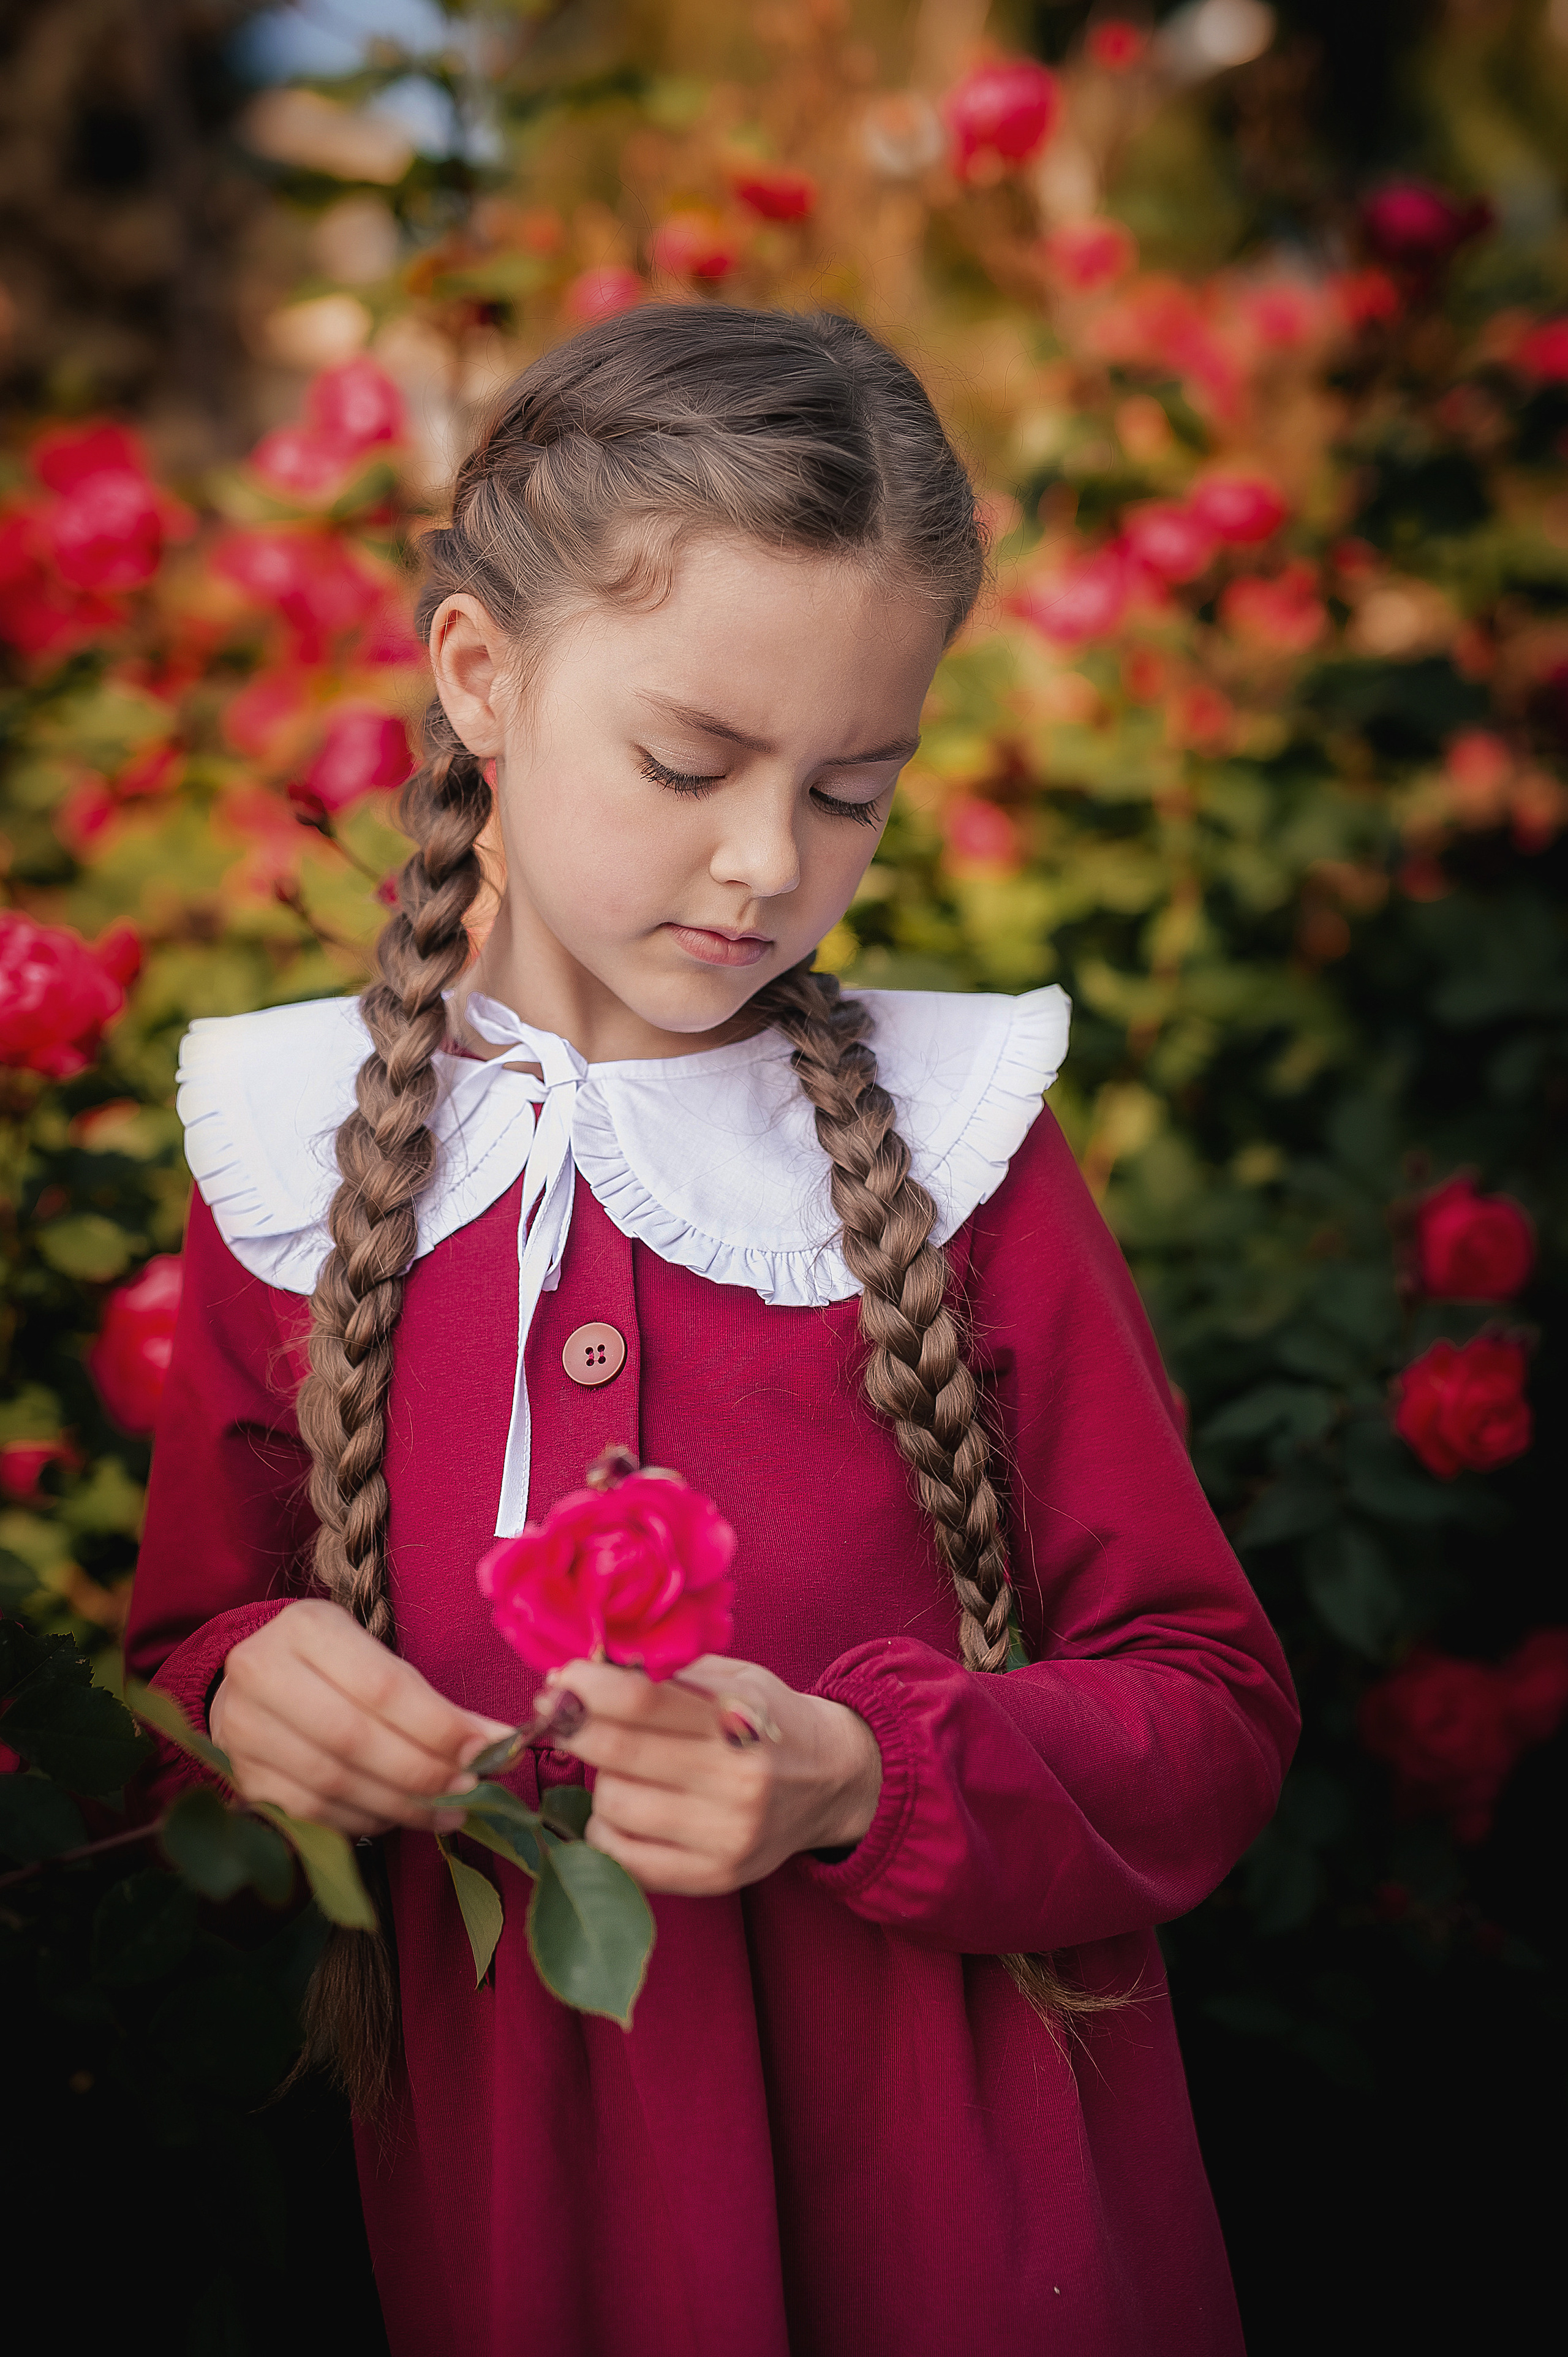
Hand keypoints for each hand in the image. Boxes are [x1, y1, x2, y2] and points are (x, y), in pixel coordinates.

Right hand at [209, 1599, 513, 1837]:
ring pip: (333, 1782)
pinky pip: (312, 1813)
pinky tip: (398, 1817)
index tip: (487, 1749)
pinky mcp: (243, 1779)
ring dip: (401, 1805)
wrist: (255, 1685)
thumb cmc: (333, 1667)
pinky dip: (364, 1821)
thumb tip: (497, 1745)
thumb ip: (432, 1702)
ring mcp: (243, 1731)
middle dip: (423, 1771)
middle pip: (354, 1738)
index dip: (438, 1725)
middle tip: (470, 1790)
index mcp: (305, 1628)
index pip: (381, 1686)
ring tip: (448, 1812)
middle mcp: (262, 1674)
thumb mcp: (378, 1660)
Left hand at [547, 1654, 882, 1896]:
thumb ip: (667, 1673)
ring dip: (600, 1781)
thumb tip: (587, 1670)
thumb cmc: (767, 1720)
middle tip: (559, 1715)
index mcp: (741, 1718)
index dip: (586, 1689)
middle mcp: (738, 1781)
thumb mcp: (733, 1678)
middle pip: (617, 1754)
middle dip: (573, 1728)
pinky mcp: (715, 1878)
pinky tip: (626, 1810)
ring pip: (612, 1806)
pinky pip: (622, 1857)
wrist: (832, 1782)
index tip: (559, 1681)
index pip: (641, 1700)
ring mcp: (727, 1836)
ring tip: (622, 1768)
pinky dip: (607, 1830)